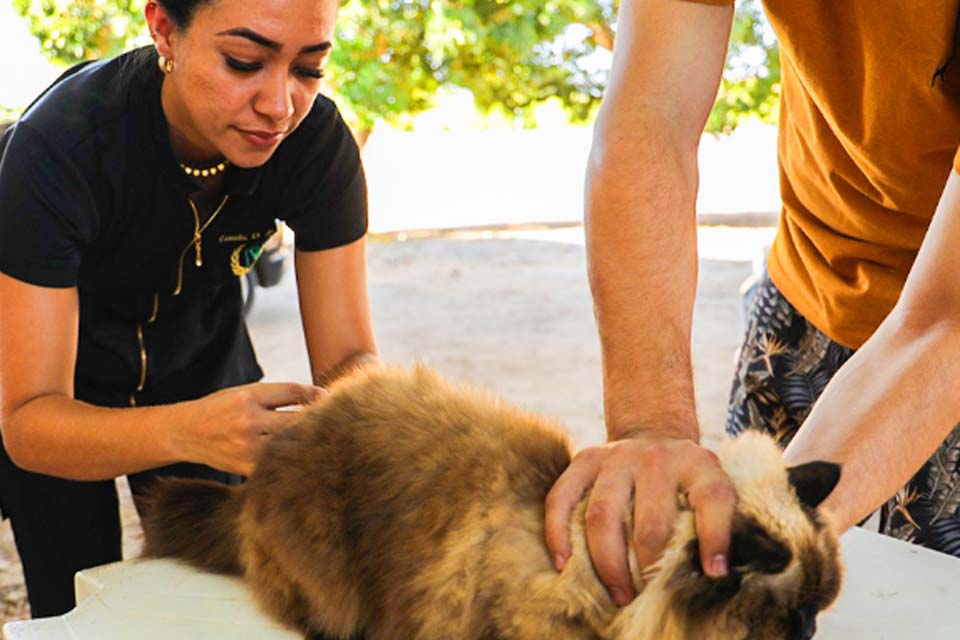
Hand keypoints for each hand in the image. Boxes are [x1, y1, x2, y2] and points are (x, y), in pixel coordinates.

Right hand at [175, 382, 324, 475]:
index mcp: (249, 395)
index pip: (294, 391)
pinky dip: (289, 462)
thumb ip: (278, 395)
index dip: (316, 395)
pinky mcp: (243, 467)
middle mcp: (248, 419)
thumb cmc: (221, 409)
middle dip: (316, 420)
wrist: (184, 433)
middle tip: (334, 423)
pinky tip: (300, 461)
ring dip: (306, 443)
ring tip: (322, 443)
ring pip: (290, 444)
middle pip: (296, 419)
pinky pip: (276, 465)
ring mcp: (246, 446)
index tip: (329, 399)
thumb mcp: (244, 392)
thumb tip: (320, 398)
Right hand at [544, 432, 735, 605]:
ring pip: (603, 515)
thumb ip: (710, 521)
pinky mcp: (584, 458)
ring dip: (608, 563)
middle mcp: (656, 456)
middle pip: (651, 522)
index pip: (713, 499)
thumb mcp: (709, 488)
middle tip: (647, 598)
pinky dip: (559, 534)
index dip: (715, 537)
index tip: (713, 573)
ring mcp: (616, 456)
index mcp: (697, 464)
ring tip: (618, 594)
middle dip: (648, 569)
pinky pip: (561, 498)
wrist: (654, 432)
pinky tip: (565, 564)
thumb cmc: (685, 480)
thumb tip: (710, 573)